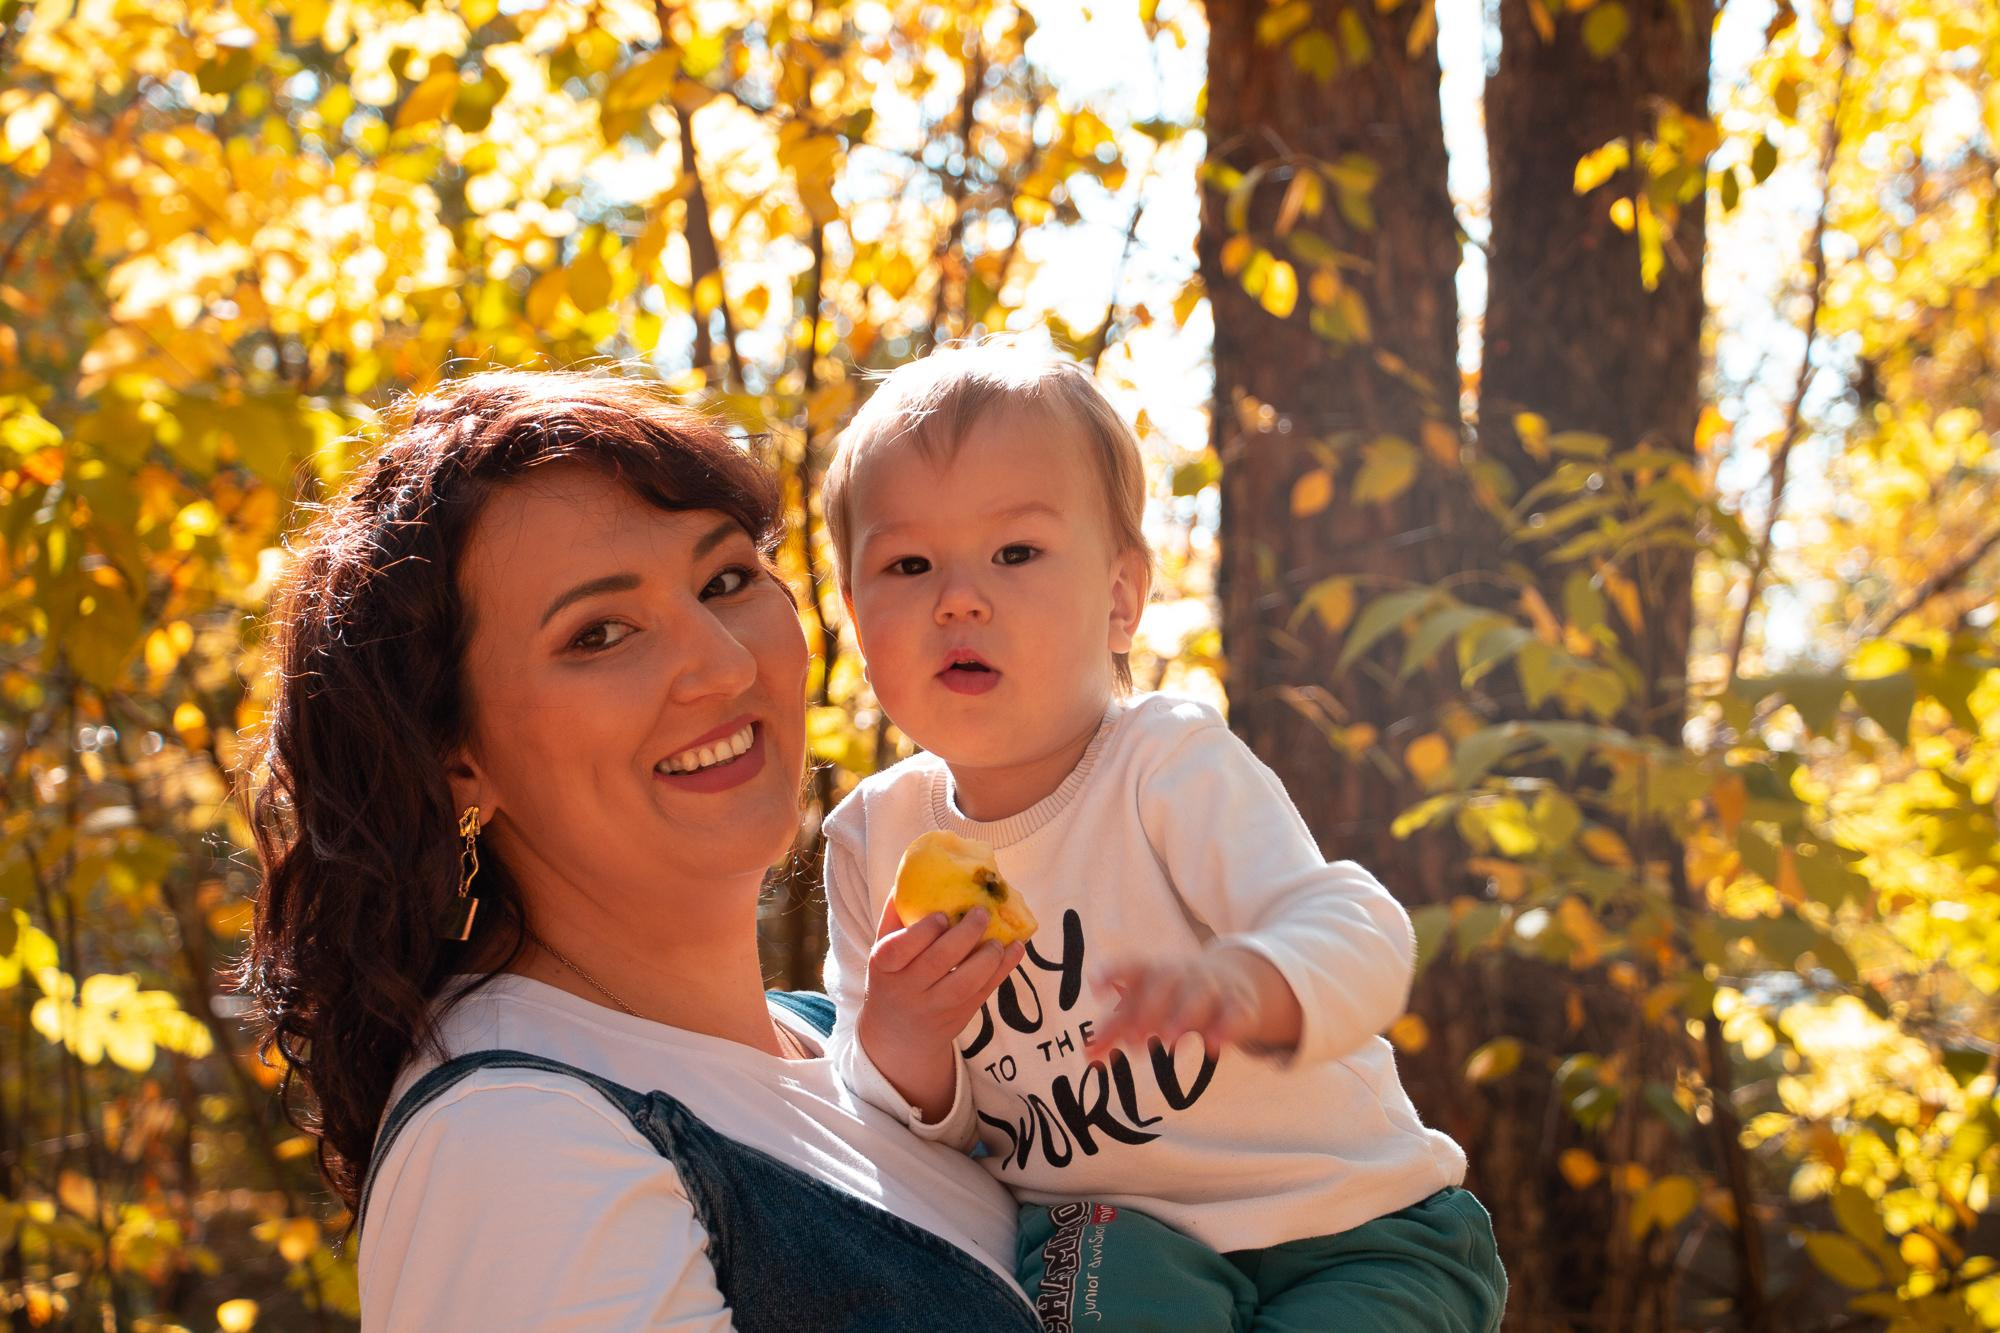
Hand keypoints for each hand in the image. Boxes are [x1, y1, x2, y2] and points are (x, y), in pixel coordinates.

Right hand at [857, 896, 1024, 1121]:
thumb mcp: (883, 951)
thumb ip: (895, 917)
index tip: (943, 914)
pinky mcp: (960, 1016)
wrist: (897, 1038)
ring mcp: (935, 1006)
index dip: (924, 930)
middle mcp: (908, 989)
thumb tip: (909, 874)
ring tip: (999, 936)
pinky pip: (984, 992)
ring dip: (987, 957)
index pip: (900, 948)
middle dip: (965, 935)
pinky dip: (1003, 970)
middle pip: (938, 961)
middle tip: (982, 912)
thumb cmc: (892, 979)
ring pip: (964, 982)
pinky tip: (1015, 949)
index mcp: (884, 967)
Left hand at [1084, 948, 1294, 1060]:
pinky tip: (1213, 1048)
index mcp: (1153, 972)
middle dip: (1149, 1008)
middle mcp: (1181, 974)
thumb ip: (1115, 1030)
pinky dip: (1225, 1029)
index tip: (1094, 987)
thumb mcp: (1144, 1006)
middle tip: (1134, 1039)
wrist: (1232, 980)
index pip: (1131, 967)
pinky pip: (1234, 1014)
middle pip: (1164, 982)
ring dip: (1183, 1016)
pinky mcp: (1239, 1005)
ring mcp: (1212, 987)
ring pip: (1199, 995)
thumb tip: (1087, 1057)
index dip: (1112, 973)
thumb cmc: (1172, 996)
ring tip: (1169, 1043)